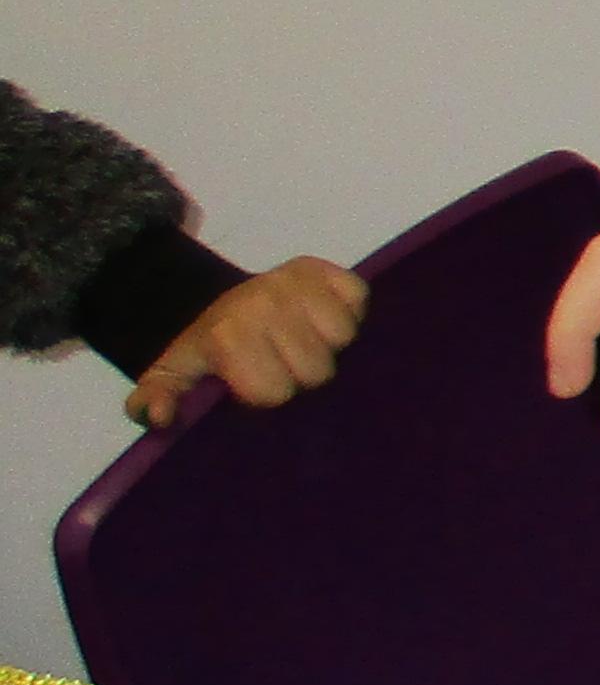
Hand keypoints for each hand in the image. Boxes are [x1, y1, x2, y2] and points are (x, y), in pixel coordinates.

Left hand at [127, 256, 366, 427]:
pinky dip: (348, 309)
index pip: (276, 391)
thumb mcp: (172, 375)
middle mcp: (264, 303)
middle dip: (301, 373)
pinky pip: (358, 298)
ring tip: (303, 339)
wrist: (221, 301)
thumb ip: (157, 400)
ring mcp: (298, 281)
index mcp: (227, 334)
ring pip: (343, 336)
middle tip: (282, 360)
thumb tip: (161, 416)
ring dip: (327, 344)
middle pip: (318, 369)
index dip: (268, 393)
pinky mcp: (326, 267)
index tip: (254, 381)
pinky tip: (321, 317)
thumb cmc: (208, 348)